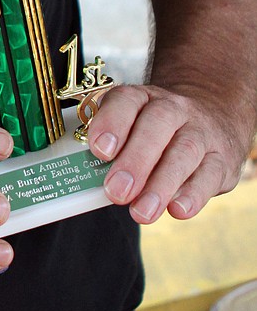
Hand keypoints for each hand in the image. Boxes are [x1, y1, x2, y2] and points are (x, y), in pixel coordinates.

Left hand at [87, 84, 243, 222]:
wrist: (212, 116)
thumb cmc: (157, 130)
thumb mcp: (133, 126)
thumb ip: (112, 149)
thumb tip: (89, 183)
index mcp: (143, 98)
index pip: (126, 101)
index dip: (112, 123)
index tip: (99, 150)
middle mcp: (174, 109)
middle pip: (157, 125)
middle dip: (135, 161)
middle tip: (116, 191)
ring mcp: (202, 132)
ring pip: (184, 152)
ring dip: (161, 185)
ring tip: (141, 212)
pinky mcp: (222, 160)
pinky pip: (210, 174)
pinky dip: (193, 194)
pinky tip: (177, 210)